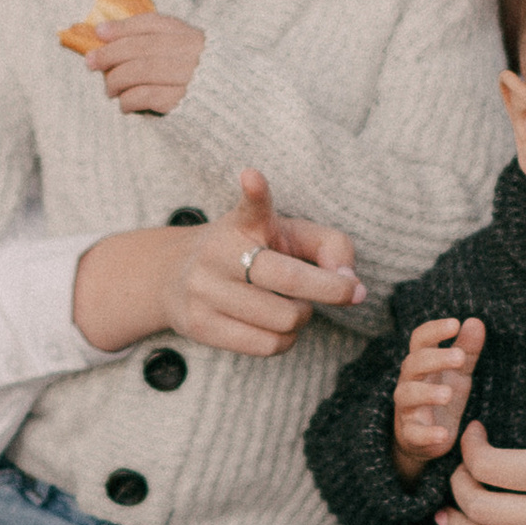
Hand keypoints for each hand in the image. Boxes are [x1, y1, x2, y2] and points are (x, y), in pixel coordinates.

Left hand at [83, 10, 207, 114]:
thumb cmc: (200, 83)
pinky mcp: (185, 101)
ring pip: (142, 70)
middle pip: (143, 46)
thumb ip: (156, 46)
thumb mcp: (186, 56)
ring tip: (108, 90)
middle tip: (91, 63)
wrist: (233, 111)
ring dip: (117, 80)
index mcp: (192, 36)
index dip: (123, 26)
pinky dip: (129, 99)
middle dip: (111, 53)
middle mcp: (194, 53)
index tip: (99, 32)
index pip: (153, 23)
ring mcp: (191, 77)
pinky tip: (124, 104)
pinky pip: (147, 95)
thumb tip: (107, 39)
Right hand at [175, 168, 361, 350]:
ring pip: (284, 320)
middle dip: (329, 292)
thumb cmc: (253, 252)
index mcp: (244, 223)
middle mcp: (218, 252)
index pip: (251, 206)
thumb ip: (331, 246)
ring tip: (290, 304)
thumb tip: (349, 281)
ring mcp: (204, 290)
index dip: (255, 192)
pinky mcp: (200, 326)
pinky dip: (286, 339)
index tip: (252, 177)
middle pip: (290, 281)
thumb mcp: (291, 235)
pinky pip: (267, 346)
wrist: (176, 275)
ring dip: (302, 317)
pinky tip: (274, 324)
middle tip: (334, 291)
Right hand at [390, 315, 484, 477]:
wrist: (423, 438)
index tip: (455, 323)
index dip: (434, 329)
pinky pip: (414, 433)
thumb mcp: (458, 373)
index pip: (420, 339)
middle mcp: (409, 382)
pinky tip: (444, 434)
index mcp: (421, 363)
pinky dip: (427, 434)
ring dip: (427, 393)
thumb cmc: (440, 395)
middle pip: (413, 363)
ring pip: (407, 395)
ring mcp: (407, 408)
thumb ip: (467, 349)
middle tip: (460, 357)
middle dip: (435, 358)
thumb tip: (475, 321)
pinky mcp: (411, 434)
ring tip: (448, 394)